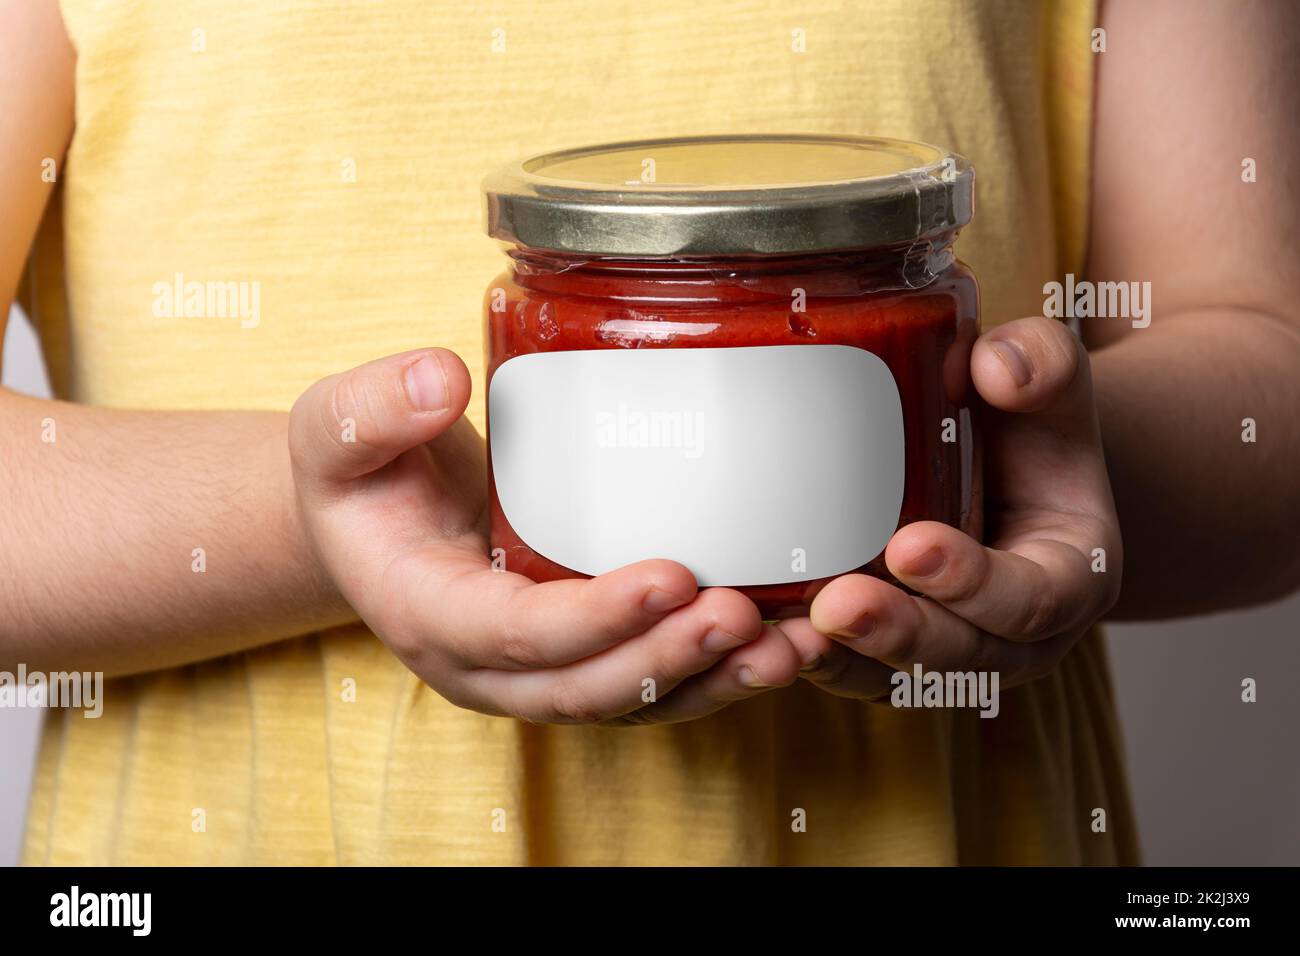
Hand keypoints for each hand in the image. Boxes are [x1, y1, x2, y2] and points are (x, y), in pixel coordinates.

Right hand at [288, 348, 800, 723]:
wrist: (378, 520)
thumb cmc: (362, 475)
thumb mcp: (335, 432)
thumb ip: (374, 409)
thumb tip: (441, 379)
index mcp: (427, 616)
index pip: (517, 634)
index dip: (596, 617)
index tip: (673, 574)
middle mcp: (487, 668)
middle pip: (586, 687)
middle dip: (668, 658)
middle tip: (744, 613)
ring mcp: (537, 674)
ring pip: (630, 702)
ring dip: (712, 680)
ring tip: (789, 645)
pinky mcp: (581, 659)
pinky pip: (651, 683)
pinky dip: (716, 671)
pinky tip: (784, 639)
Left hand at [779, 316, 1121, 698]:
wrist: (997, 468)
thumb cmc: (1025, 425)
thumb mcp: (1051, 385)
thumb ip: (1042, 365)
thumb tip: (995, 366)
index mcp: (1069, 579)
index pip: (1032, 598)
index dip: (974, 583)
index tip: (911, 547)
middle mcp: (1012, 636)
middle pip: (958, 655)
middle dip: (898, 633)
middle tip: (839, 605)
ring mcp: (945, 653)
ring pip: (894, 676)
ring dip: (842, 660)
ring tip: (790, 634)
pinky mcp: (886, 656)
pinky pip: (848, 670)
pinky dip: (807, 659)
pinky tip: (764, 638)